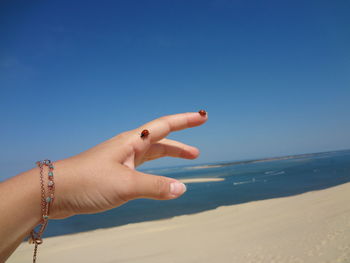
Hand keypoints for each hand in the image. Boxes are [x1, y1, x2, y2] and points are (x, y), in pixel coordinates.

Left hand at [50, 111, 207, 218]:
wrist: (55, 190)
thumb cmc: (88, 182)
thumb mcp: (126, 185)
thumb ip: (156, 187)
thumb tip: (182, 189)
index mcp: (132, 142)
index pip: (165, 126)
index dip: (186, 120)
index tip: (203, 116)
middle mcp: (128, 147)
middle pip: (161, 141)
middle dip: (180, 145)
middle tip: (197, 152)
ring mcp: (121, 160)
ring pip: (152, 155)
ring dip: (169, 157)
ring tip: (186, 161)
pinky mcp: (115, 173)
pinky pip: (142, 168)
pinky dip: (156, 172)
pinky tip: (157, 179)